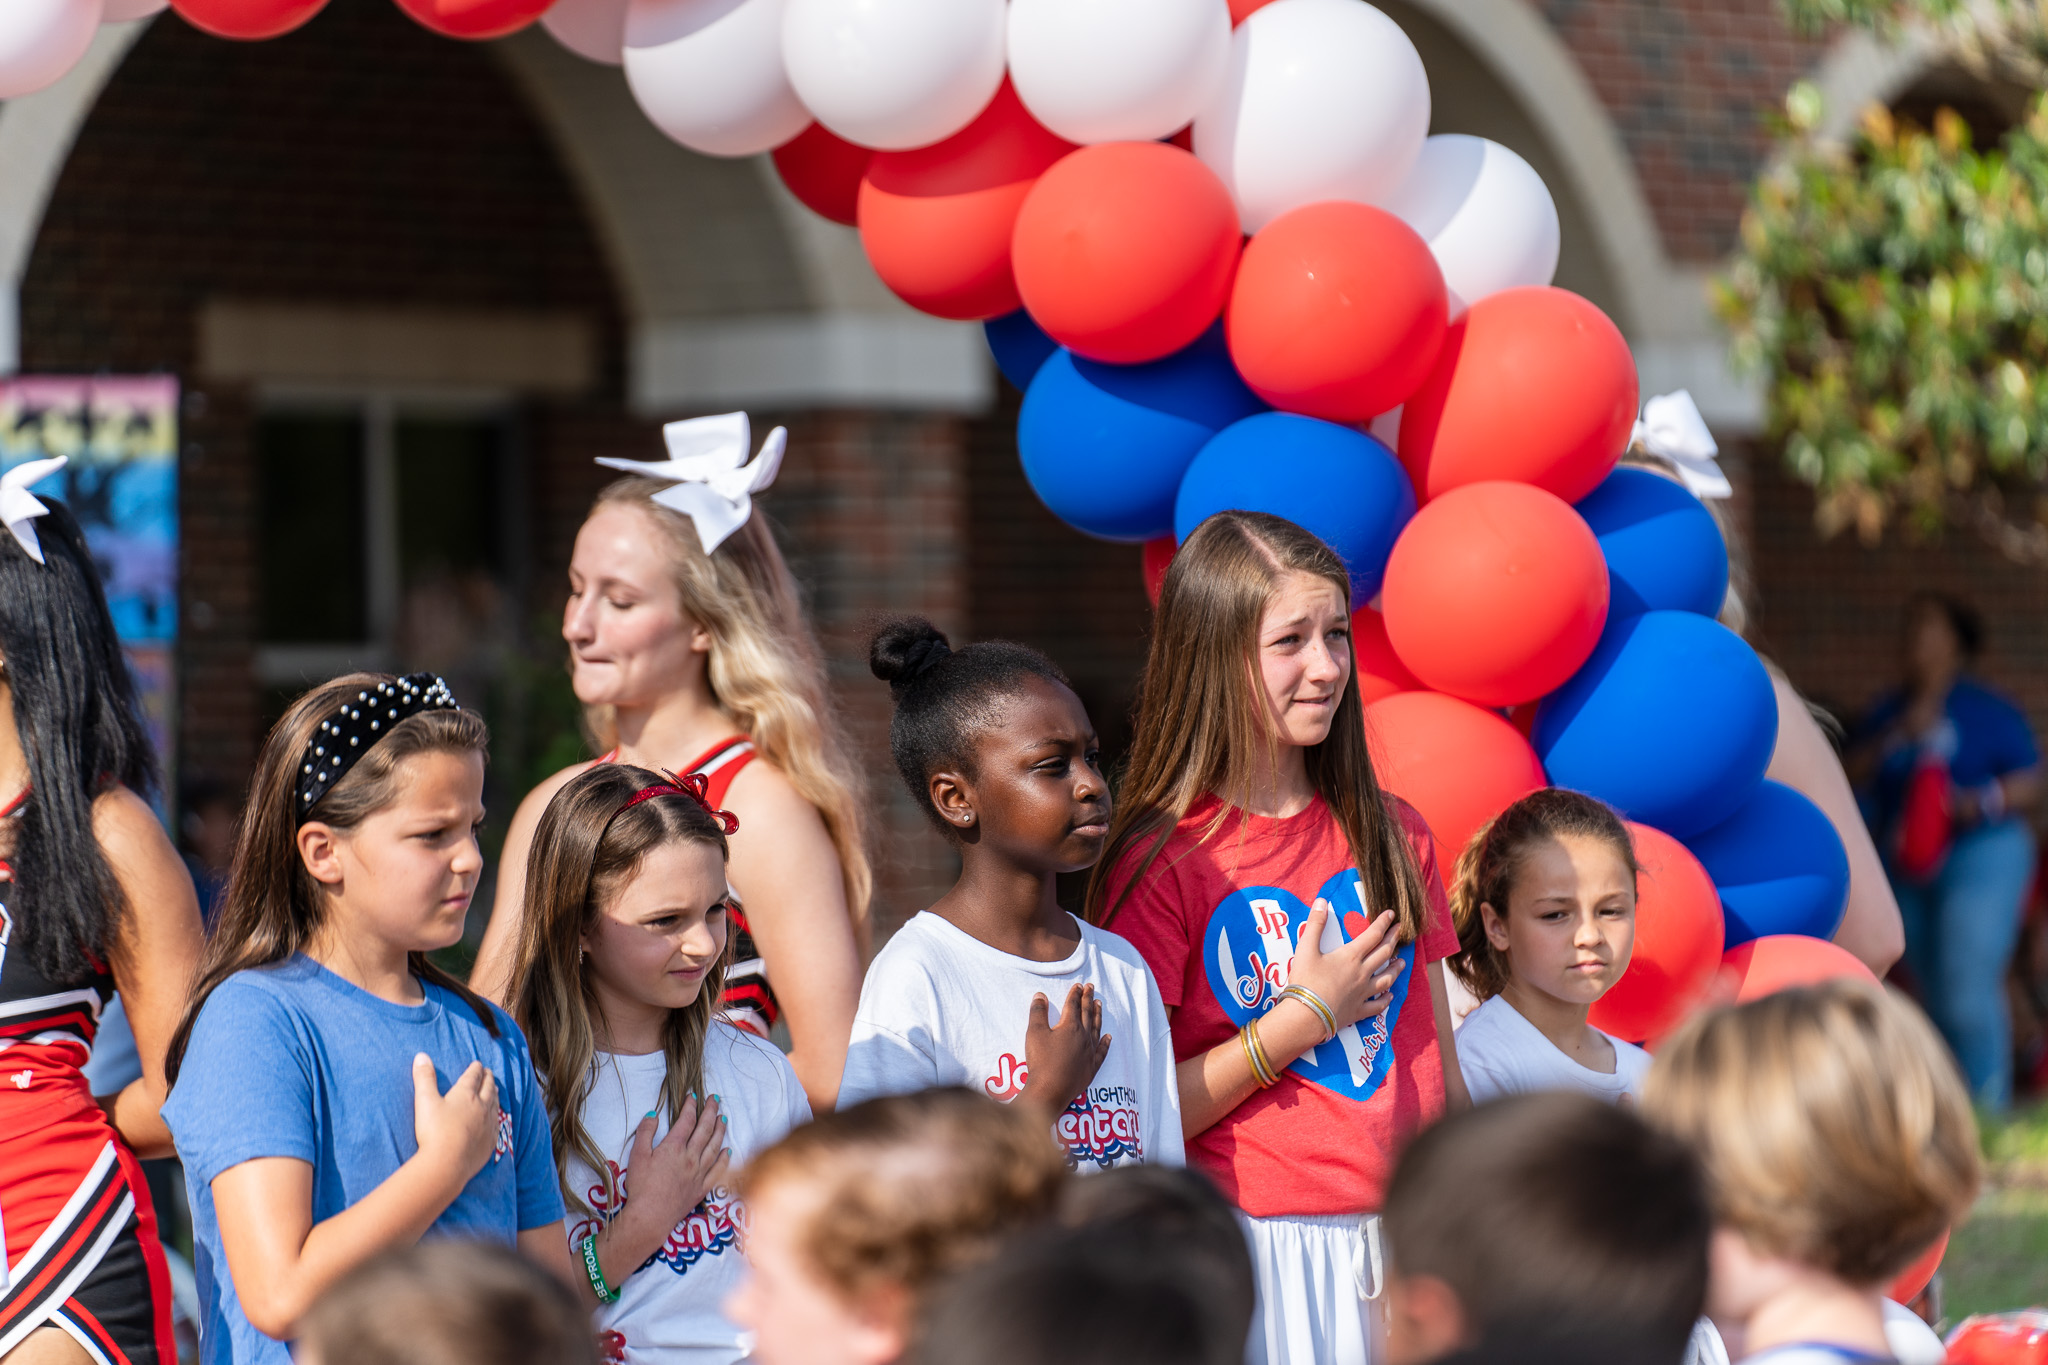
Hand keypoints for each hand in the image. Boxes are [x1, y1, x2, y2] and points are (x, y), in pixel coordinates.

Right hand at [412, 1054, 499, 1188]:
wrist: (447, 1164)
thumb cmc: (434, 1131)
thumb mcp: (425, 1101)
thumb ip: (424, 1078)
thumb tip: (421, 1055)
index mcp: (466, 1094)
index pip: (473, 1077)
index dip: (475, 1069)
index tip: (478, 1064)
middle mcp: (481, 1106)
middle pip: (488, 1088)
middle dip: (488, 1078)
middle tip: (489, 1073)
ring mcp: (488, 1125)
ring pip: (495, 1104)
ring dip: (495, 1095)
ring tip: (494, 1090)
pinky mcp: (490, 1141)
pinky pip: (497, 1125)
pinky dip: (497, 1117)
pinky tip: (495, 1119)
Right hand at [620, 1095, 728, 1231]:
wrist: (650, 1216)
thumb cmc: (641, 1186)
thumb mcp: (637, 1155)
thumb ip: (645, 1132)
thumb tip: (653, 1114)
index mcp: (674, 1147)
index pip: (687, 1120)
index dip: (691, 1106)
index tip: (693, 1096)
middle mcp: (690, 1157)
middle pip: (705, 1129)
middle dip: (711, 1111)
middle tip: (715, 1099)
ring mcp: (699, 1173)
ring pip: (714, 1147)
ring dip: (720, 1130)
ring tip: (724, 1117)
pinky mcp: (702, 1188)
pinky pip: (718, 1170)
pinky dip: (724, 1158)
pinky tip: (728, 1150)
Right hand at [1017, 983, 1109, 1122]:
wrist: (1049, 1091)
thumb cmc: (1041, 1061)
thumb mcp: (1035, 1033)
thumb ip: (1038, 1012)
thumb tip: (1040, 995)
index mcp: (1070, 1027)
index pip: (1073, 1005)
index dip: (1075, 994)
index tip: (1079, 985)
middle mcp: (1084, 1037)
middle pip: (1087, 1014)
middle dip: (1088, 999)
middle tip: (1091, 987)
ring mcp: (1089, 1053)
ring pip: (1097, 1029)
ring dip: (1098, 1016)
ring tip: (1099, 1005)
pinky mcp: (1091, 1068)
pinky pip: (1102, 1052)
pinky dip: (1106, 1043)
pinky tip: (1109, 1037)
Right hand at [1286, 904, 1403, 1031]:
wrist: (1307, 1016)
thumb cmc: (1305, 981)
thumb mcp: (1306, 949)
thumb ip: (1315, 924)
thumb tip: (1321, 901)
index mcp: (1351, 956)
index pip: (1372, 935)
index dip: (1383, 923)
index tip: (1392, 914)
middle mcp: (1362, 973)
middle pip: (1383, 953)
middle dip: (1393, 939)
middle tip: (1401, 930)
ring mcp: (1363, 993)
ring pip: (1386, 979)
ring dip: (1396, 969)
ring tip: (1402, 962)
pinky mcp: (1358, 1010)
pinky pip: (1377, 1005)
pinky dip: (1385, 999)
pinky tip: (1390, 996)